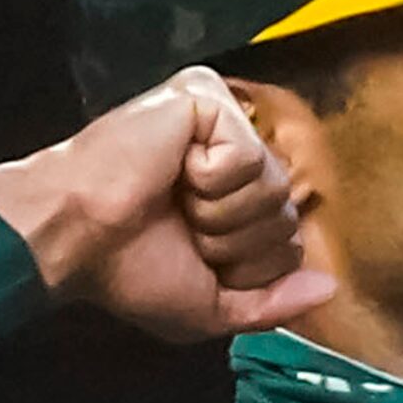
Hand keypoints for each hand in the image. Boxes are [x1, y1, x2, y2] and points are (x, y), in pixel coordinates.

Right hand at [0, 66, 336, 339]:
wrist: (73, 236)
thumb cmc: (127, 269)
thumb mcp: (210, 306)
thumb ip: (272, 302)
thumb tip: (329, 291)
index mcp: (234, 194)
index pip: (289, 238)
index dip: (247, 266)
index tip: (193, 257)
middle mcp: (233, 151)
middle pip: (287, 214)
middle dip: (236, 243)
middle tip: (179, 228)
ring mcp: (222, 119)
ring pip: (274, 187)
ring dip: (221, 215)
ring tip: (173, 201)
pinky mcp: (206, 95)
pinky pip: (248, 157)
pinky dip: (210, 181)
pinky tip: (172, 170)